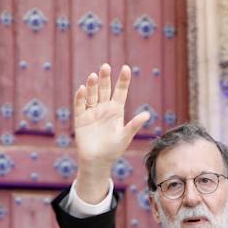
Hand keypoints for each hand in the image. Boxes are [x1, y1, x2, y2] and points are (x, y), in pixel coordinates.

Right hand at [72, 64, 150, 203]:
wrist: (97, 161)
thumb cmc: (113, 150)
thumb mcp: (125, 137)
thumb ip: (134, 125)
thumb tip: (147, 115)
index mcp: (116, 111)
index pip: (120, 92)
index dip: (123, 80)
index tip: (126, 68)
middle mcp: (104, 108)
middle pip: (104, 89)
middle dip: (105, 78)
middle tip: (105, 66)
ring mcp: (92, 112)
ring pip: (92, 95)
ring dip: (92, 85)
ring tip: (93, 76)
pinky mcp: (80, 118)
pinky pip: (80, 105)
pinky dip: (80, 97)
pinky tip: (82, 89)